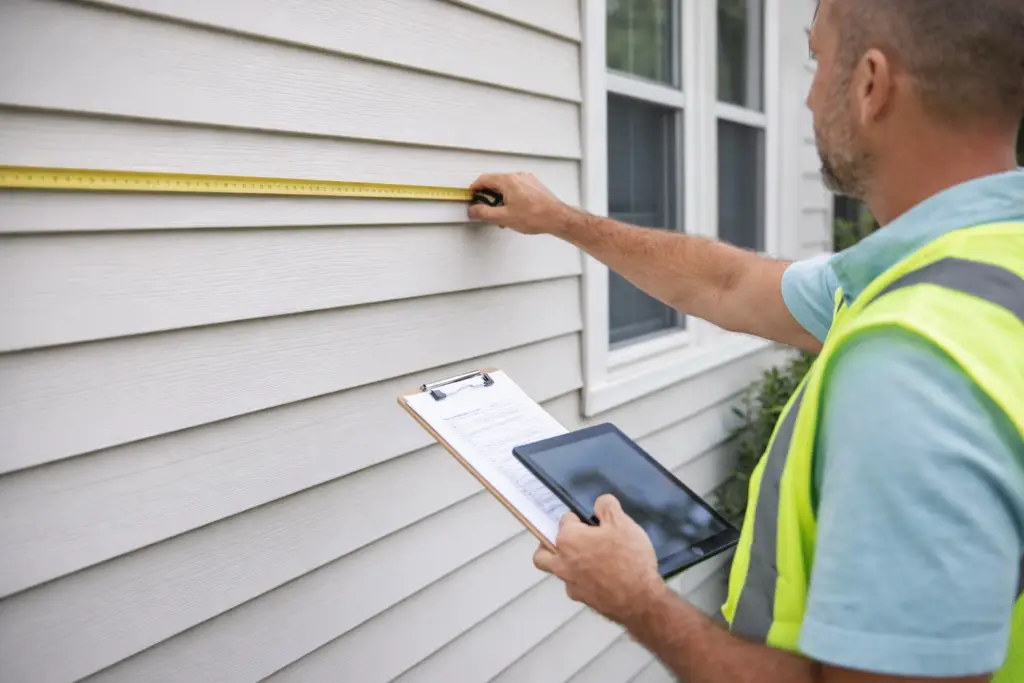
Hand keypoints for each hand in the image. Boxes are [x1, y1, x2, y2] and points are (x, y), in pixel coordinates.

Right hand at [467, 172, 578, 235]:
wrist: (557, 218)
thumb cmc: (536, 216)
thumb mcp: (504, 217)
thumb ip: (484, 213)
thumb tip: (473, 210)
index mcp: (508, 181)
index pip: (484, 179)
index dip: (474, 188)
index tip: (471, 196)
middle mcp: (518, 176)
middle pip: (495, 182)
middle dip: (488, 197)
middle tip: (484, 208)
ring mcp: (528, 180)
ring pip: (507, 187)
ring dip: (501, 199)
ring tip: (502, 215)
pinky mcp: (535, 186)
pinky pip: (518, 189)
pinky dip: (512, 198)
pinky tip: (515, 213)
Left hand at [533, 495, 665, 624]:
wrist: (639, 600)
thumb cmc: (629, 558)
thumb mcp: (623, 523)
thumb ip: (608, 507)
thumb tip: (600, 502)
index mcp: (568, 539)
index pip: (565, 521)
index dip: (579, 519)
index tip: (592, 522)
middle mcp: (562, 562)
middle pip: (542, 552)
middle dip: (549, 544)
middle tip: (569, 540)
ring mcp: (570, 583)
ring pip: (557, 571)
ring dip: (566, 563)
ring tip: (588, 559)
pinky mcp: (581, 599)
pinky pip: (574, 586)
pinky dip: (582, 580)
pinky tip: (601, 577)